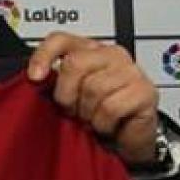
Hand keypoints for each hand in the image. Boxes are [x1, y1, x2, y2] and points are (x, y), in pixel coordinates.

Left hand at [26, 33, 160, 165]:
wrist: (128, 139)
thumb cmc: (99, 115)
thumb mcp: (71, 96)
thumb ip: (56, 83)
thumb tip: (34, 80)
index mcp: (90, 50)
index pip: (61, 40)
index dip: (44, 55)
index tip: (35, 77)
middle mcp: (111, 55)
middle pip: (74, 63)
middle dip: (67, 94)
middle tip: (73, 109)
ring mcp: (131, 71)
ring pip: (93, 88)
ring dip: (87, 113)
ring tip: (93, 118)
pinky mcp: (145, 91)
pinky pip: (110, 107)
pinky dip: (103, 123)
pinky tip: (107, 124)